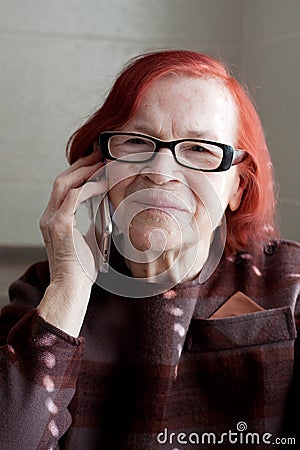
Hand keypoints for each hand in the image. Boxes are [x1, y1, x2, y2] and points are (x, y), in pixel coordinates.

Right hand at [38, 152, 107, 335]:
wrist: (72, 287)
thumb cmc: (82, 268)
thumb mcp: (88, 240)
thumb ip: (92, 223)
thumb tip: (108, 211)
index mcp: (54, 219)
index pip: (63, 188)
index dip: (79, 173)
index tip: (96, 164)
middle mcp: (49, 217)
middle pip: (62, 180)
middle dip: (81, 165)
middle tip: (100, 156)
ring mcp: (52, 220)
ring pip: (65, 183)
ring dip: (85, 171)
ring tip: (103, 163)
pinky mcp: (60, 225)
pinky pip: (75, 197)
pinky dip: (90, 186)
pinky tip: (104, 182)